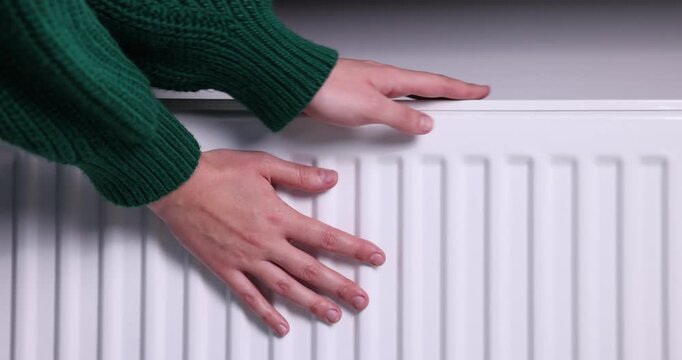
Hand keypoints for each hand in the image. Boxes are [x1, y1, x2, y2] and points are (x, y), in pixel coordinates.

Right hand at [148, 150, 384, 335]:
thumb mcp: (263, 165)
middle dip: (341, 286)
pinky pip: (250, 296)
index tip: (374, 257)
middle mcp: (266, 243)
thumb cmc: (214, 172)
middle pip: (311, 270)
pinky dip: (266, 313)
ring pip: (285, 288)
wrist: (176, 185)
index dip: (354, 248)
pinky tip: (281, 325)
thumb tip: (329, 179)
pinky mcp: (225, 268)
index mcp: (278, 216)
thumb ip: (299, 175)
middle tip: (361, 300)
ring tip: (333, 316)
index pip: (325, 236)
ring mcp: (246, 259)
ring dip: (312, 304)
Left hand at [305, 58, 490, 133]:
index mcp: (393, 78)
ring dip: (427, 98)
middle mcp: (384, 78)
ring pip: (408, 92)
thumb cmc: (328, 89)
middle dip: (449, 91)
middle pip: (425, 85)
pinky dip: (404, 105)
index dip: (460, 89)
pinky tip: (400, 112)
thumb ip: (400, 117)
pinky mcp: (356, 95)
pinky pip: (390, 100)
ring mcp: (370, 85)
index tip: (480, 90)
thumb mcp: (371, 108)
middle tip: (467, 95)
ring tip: (442, 105)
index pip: (436, 84)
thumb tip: (425, 123)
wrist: (297, 85)